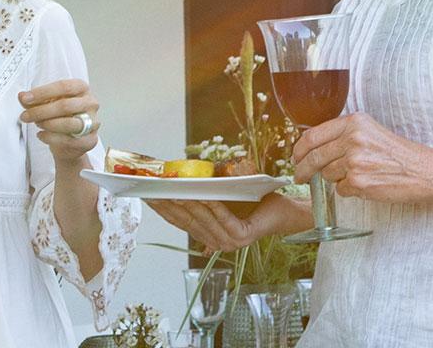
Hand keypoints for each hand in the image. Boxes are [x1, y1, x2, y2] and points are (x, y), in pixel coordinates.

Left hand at [19, 79, 100, 165]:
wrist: (70, 141)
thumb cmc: (61, 117)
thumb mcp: (46, 104)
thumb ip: (34, 100)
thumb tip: (22, 96)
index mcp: (81, 88)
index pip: (63, 86)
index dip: (42, 92)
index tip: (26, 98)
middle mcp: (90, 103)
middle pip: (65, 106)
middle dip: (41, 111)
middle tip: (25, 116)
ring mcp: (93, 122)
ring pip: (68, 124)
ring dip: (47, 124)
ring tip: (37, 124)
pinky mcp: (90, 140)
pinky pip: (68, 140)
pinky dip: (51, 138)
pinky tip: (41, 135)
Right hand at [149, 196, 306, 252]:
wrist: (284, 211)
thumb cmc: (254, 203)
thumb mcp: (223, 201)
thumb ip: (204, 204)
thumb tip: (179, 199)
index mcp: (209, 237)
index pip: (181, 222)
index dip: (164, 209)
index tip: (149, 195)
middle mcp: (217, 243)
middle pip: (189, 221)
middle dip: (172, 205)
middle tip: (157, 190)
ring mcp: (230, 242)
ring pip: (204, 220)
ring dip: (190, 204)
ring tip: (176, 190)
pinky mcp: (244, 236)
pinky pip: (224, 219)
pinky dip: (214, 206)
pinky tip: (205, 194)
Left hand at [289, 114, 432, 204]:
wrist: (423, 171)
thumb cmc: (398, 153)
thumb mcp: (370, 131)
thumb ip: (344, 134)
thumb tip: (313, 146)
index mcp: (354, 122)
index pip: (312, 135)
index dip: (299, 149)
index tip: (296, 157)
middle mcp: (353, 139)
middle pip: (314, 156)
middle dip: (303, 169)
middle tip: (300, 176)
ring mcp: (355, 161)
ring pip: (327, 174)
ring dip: (334, 179)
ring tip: (353, 177)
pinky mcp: (359, 182)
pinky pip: (340, 189)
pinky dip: (348, 190)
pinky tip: (365, 184)